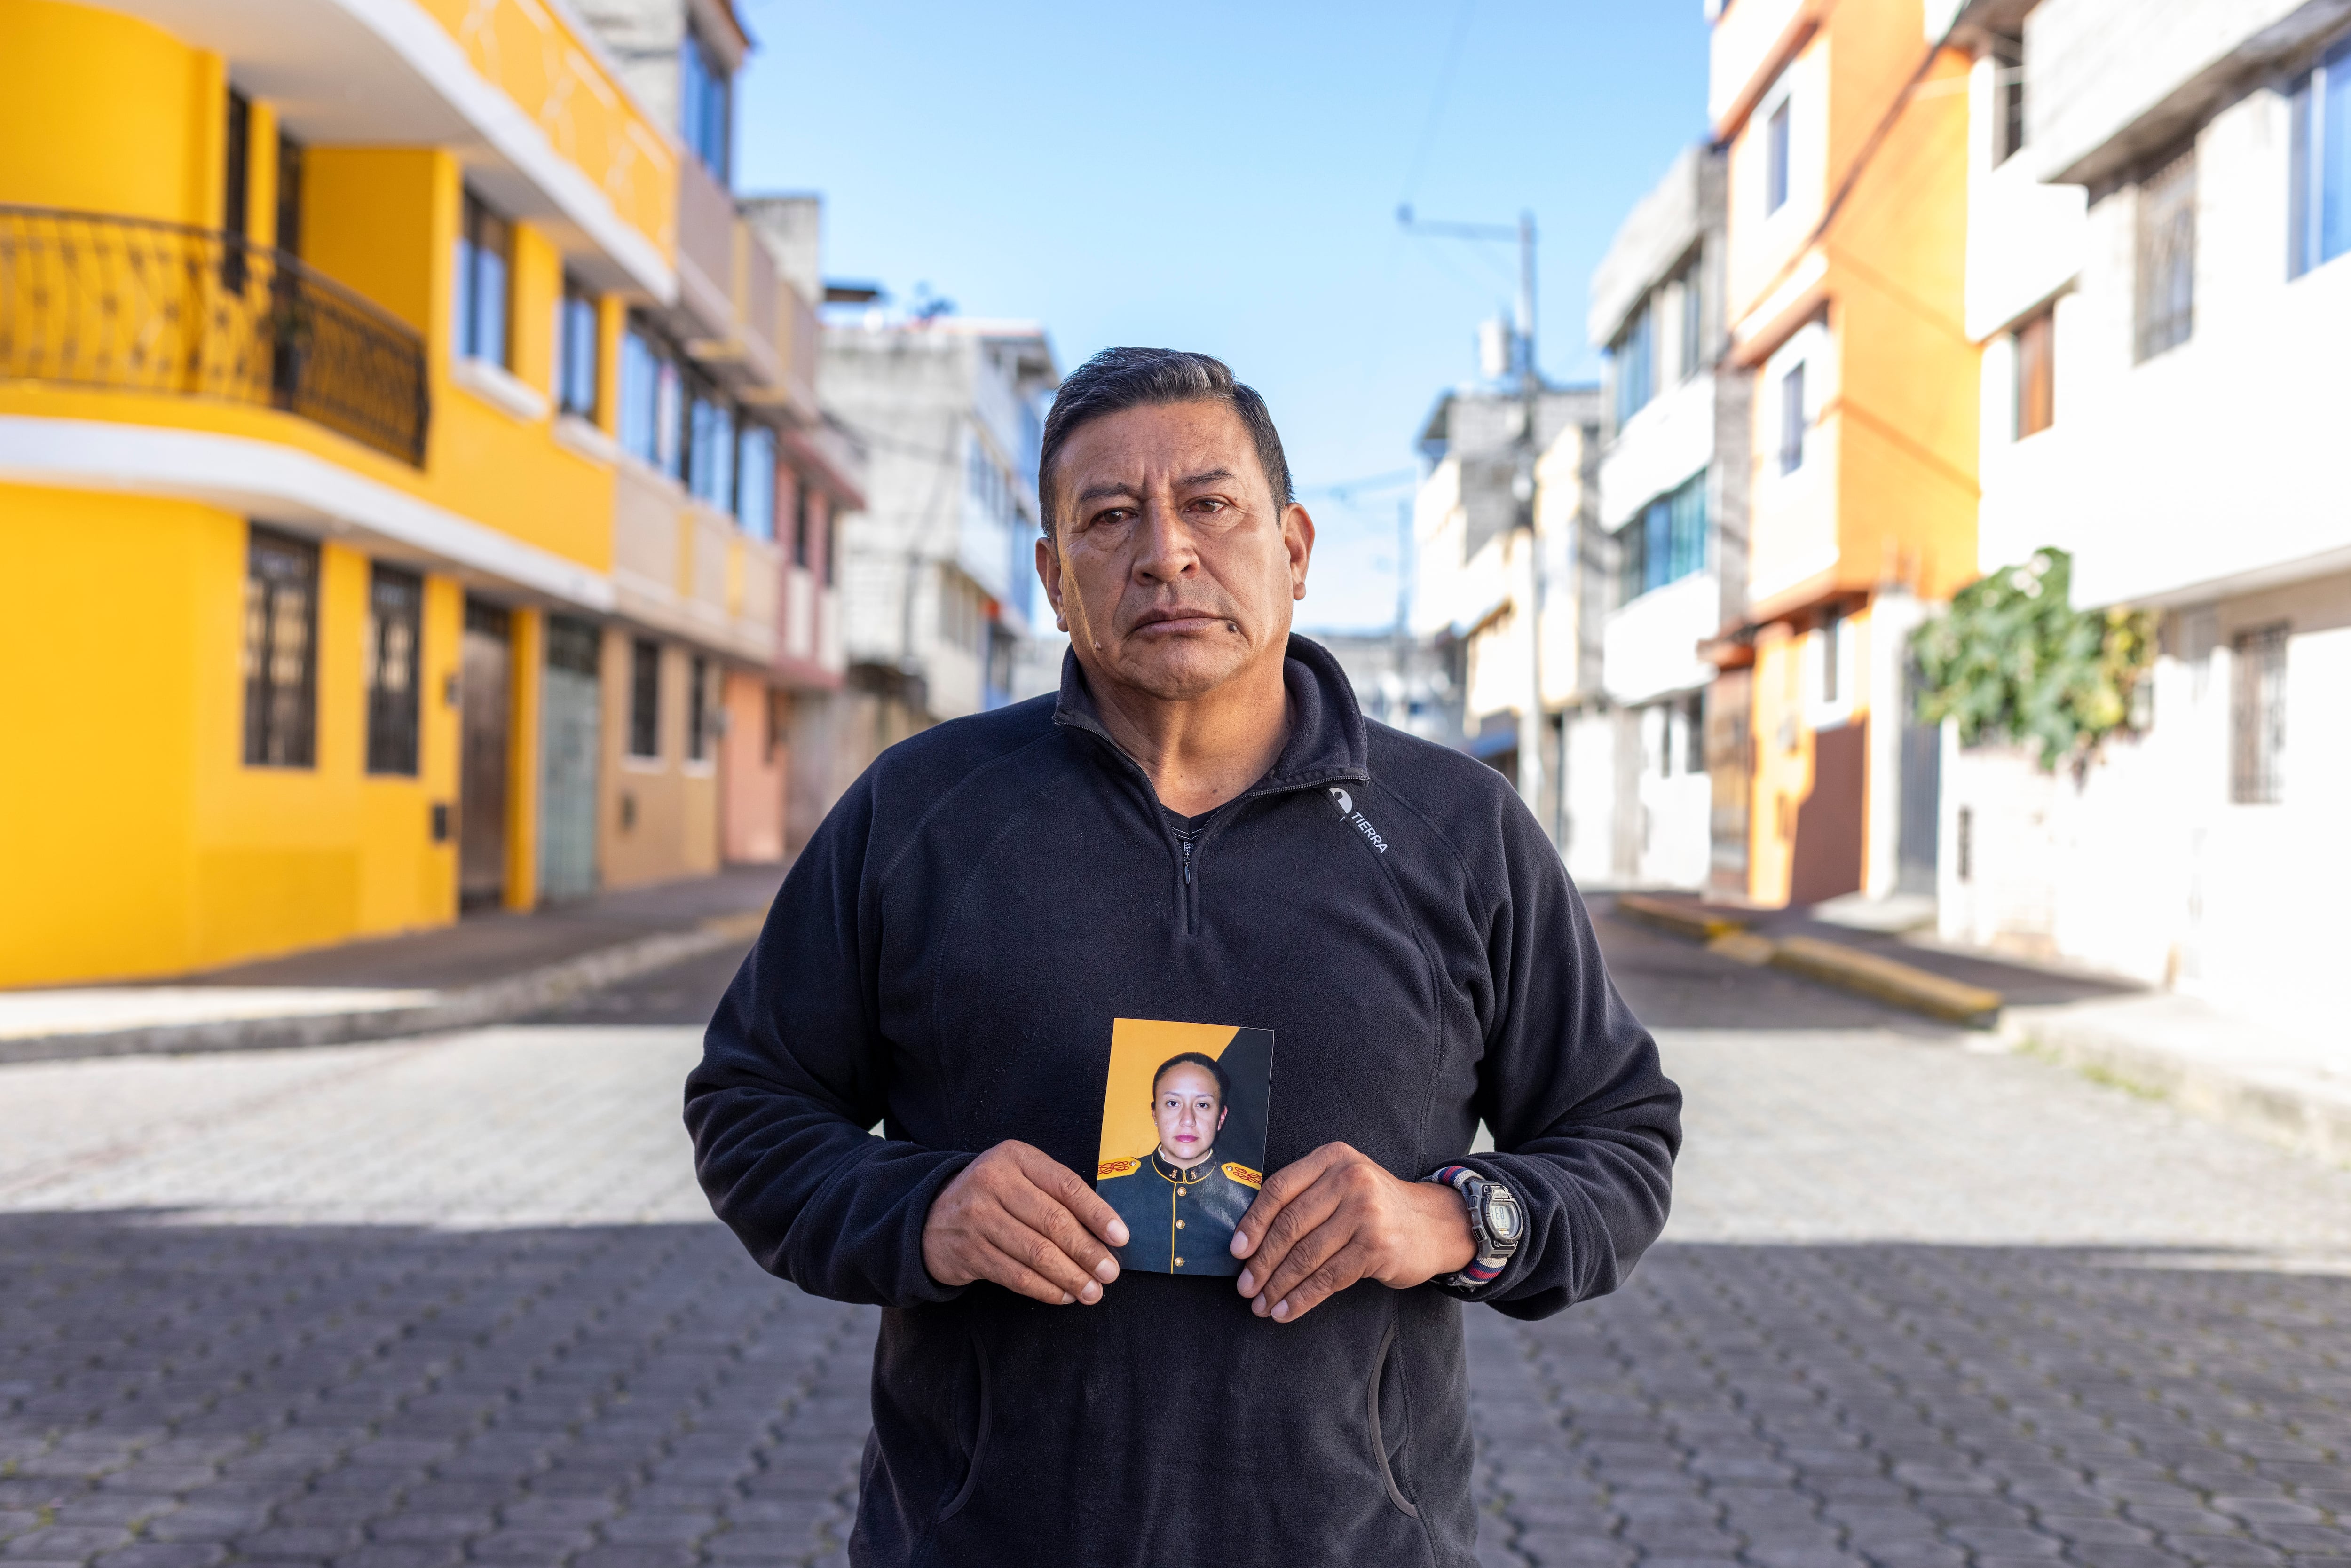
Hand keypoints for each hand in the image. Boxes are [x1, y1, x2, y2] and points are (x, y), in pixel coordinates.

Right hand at [922, 1141, 1129, 1305]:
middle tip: (1111, 1272)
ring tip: (1093, 1291)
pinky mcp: (969, 1252)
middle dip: (1088, 1251)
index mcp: (1015, 1157)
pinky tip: (1064, 1295)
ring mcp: (978, 1218)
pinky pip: (1016, 1276)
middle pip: (1053, 1222)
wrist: (932, 1216)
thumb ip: (1056, 1193)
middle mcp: (994, 1183)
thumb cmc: (993, 1195)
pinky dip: (1045, 1289)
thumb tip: (1105, 1232)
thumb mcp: (1020, 1175)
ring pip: (1037, 1253)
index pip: (1066, 1185)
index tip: (1121, 1237)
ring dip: (1071, 1277)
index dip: (1097, 1213)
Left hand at [1229, 1143, 1476, 1322]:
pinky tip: (1287, 1310)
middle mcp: (1349, 1179)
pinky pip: (1329, 1277)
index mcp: (1332, 1158)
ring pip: (1307, 1255)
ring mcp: (1366, 1213)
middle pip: (1290, 1225)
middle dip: (1262, 1261)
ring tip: (1261, 1304)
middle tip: (1245, 1287)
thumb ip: (1304, 1196)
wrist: (1434, 1223)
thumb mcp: (1343, 1184)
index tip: (1236, 1251)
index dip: (1253, 1222)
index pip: (1279, 1189)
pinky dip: (1303, 1297)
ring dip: (1278, 1285)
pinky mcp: (1377, 1247)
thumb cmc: (1375, 1207)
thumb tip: (1249, 1239)